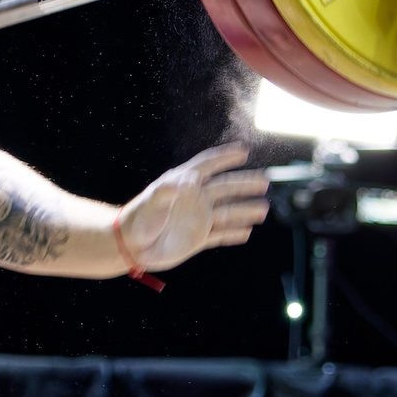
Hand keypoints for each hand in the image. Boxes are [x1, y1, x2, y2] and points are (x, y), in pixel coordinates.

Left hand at [115, 143, 269, 270]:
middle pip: (225, 188)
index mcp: (184, 184)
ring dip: (245, 210)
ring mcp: (198, 219)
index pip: (208, 165)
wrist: (131, 246)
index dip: (224, 157)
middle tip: (265, 181)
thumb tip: (191, 180)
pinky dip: (234, 234)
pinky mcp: (198, 239)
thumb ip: (169, 190)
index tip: (244, 151)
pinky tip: (247, 232)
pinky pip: (221, 235)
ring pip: (228, 213)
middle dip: (245, 184)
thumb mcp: (152, 201)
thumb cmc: (138, 219)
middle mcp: (195, 199)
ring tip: (264, 209)